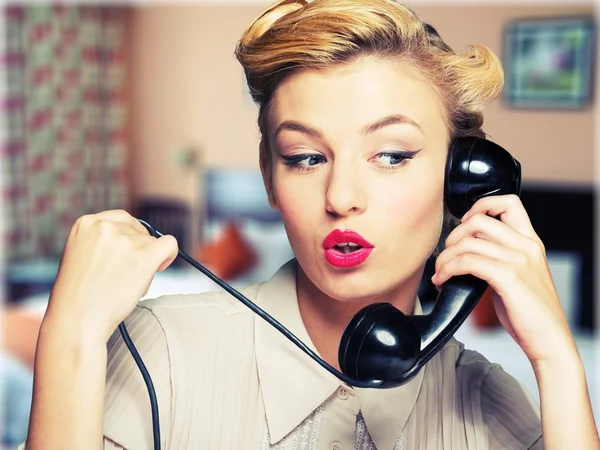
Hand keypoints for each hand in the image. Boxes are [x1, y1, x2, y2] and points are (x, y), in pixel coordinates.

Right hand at [43, 209, 178, 343]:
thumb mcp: (81, 255)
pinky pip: (169, 244)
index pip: (121, 219)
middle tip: (126, 274)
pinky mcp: (143, 257)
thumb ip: (103, 242)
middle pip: (138, 231)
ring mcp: (125, 241)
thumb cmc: (79, 296)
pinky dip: (170, 254)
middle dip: (138, 251)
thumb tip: (141, 238)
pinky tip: (161, 266)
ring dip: (146, 262)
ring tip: (127, 285)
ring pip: (151, 243)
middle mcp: (105, 227)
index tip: (129, 252)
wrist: (76, 321)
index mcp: (85, 223)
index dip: (130, 236)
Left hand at [431, 194, 577, 366]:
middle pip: (478, 220)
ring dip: (444, 258)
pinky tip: (443, 281)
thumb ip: (499, 257)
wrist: (551, 341)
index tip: (464, 225)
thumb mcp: (519, 275)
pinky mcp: (509, 278)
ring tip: (439, 274)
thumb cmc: (530, 313)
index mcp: (531, 242)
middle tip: (446, 257)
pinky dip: (448, 269)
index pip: (508, 202)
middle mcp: (527, 246)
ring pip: (467, 243)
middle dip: (453, 236)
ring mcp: (519, 260)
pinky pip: (468, 262)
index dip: (480, 206)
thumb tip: (467, 250)